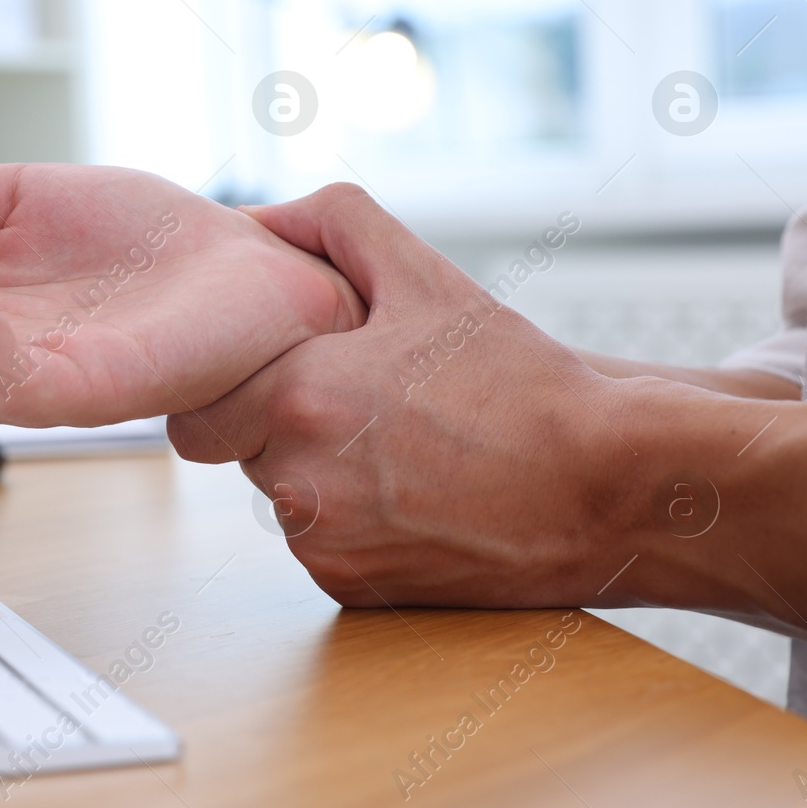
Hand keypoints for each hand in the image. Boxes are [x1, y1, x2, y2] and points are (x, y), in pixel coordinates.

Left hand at [167, 184, 638, 607]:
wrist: (607, 490)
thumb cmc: (522, 383)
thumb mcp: (429, 279)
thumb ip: (335, 226)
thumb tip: (258, 216)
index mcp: (298, 399)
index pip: (199, 398)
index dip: (238, 376)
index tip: (285, 366)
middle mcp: (296, 483)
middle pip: (232, 447)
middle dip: (270, 419)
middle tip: (347, 399)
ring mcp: (323, 545)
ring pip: (276, 495)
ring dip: (311, 468)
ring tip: (395, 444)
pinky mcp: (350, 591)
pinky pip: (316, 542)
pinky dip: (346, 518)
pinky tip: (411, 492)